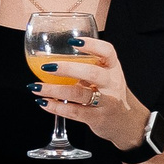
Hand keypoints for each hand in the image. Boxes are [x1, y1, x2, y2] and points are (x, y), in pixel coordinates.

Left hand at [30, 34, 154, 149]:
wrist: (127, 121)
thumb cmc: (110, 94)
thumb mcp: (106, 76)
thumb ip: (87, 67)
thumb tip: (51, 58)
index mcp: (113, 68)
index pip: (107, 52)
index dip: (91, 45)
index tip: (73, 42)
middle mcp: (111, 83)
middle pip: (92, 73)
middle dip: (68, 69)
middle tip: (47, 66)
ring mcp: (105, 102)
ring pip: (79, 94)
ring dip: (54, 90)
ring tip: (36, 87)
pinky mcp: (96, 118)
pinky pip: (74, 112)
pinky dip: (56, 107)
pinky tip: (44, 102)